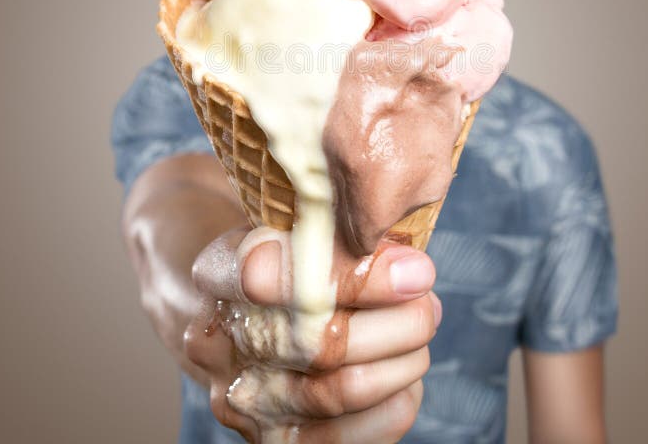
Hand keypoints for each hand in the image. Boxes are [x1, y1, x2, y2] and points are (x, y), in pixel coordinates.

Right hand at [184, 226, 441, 442]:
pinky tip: (404, 370)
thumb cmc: (284, 256)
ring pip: (342, 391)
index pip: (272, 275)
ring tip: (421, 326)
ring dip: (403, 359)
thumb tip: (410, 268)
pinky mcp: (275, 441)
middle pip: (321, 342)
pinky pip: (352, 437)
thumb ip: (338, 234)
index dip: (352, 278)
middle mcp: (220, 343)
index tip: (416, 270)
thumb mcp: (296, 224)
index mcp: (219, 273)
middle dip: (398, 322)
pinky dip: (396, 401)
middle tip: (428, 298)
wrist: (240, 311)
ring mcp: (245, 400)